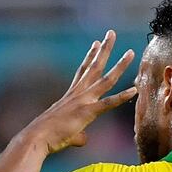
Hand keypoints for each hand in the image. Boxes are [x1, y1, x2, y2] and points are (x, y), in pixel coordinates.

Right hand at [25, 30, 135, 153]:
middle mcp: (78, 94)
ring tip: (131, 52)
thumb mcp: (65, 132)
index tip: (96, 43)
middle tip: (111, 33)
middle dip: (104, 49)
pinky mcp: (87, 112)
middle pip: (95, 67)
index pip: (82, 71)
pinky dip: (122, 97)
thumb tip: (83, 139)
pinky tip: (134, 89)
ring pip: (106, 79)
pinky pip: (108, 103)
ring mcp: (83, 101)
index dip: (90, 57)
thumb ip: (78, 134)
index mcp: (71, 96)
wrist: (37, 138)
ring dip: (119, 65)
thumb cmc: (47, 137)